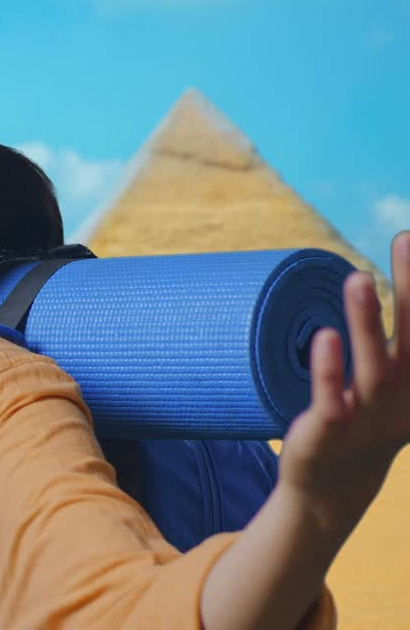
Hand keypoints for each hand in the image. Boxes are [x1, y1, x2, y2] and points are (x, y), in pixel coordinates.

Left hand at [278, 230, 409, 535]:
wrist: (334, 485)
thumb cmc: (365, 418)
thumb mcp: (397, 378)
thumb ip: (402, 337)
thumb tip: (376, 283)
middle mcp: (404, 393)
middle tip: (404, 240)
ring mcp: (369, 413)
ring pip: (373, 365)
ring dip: (367, 320)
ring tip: (358, 277)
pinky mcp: (331, 429)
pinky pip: (331, 397)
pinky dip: (328, 369)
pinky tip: (324, 335)